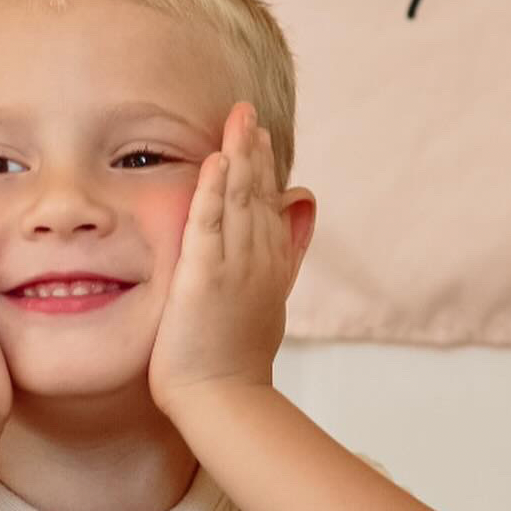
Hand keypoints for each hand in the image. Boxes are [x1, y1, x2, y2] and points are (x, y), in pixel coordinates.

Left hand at [147, 101, 290, 417]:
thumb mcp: (272, 298)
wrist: (225, 399)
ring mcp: (236, 266)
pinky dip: (214, 191)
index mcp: (272, 264)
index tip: (257, 134)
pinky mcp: (205, 277)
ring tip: (237, 121)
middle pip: (259, 194)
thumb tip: (304, 203)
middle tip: (246, 111)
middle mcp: (260, 259)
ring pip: (239, 200)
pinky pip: (210, 224)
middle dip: (253, 150)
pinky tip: (216, 161)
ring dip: (239, 158)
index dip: (264, 168)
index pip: (269, 204)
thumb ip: (288, 250)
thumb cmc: (237, 360)